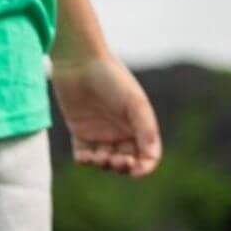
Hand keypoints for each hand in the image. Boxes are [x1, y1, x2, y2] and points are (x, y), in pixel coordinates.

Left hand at [50, 52, 161, 177]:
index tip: (135, 168)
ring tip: (100, 157)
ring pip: (105, 161)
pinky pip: (83, 155)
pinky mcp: (80, 131)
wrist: (79, 61)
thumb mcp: (135, 102)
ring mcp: (100, 133)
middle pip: (126, 162)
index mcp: (139, 126)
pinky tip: (86, 157)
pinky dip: (85, 161)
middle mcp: (121, 132)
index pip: (147, 155)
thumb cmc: (111, 78)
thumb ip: (146, 129)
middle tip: (116, 160)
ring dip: (104, 165)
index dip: (144, 167)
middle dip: (123, 167)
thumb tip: (151, 158)